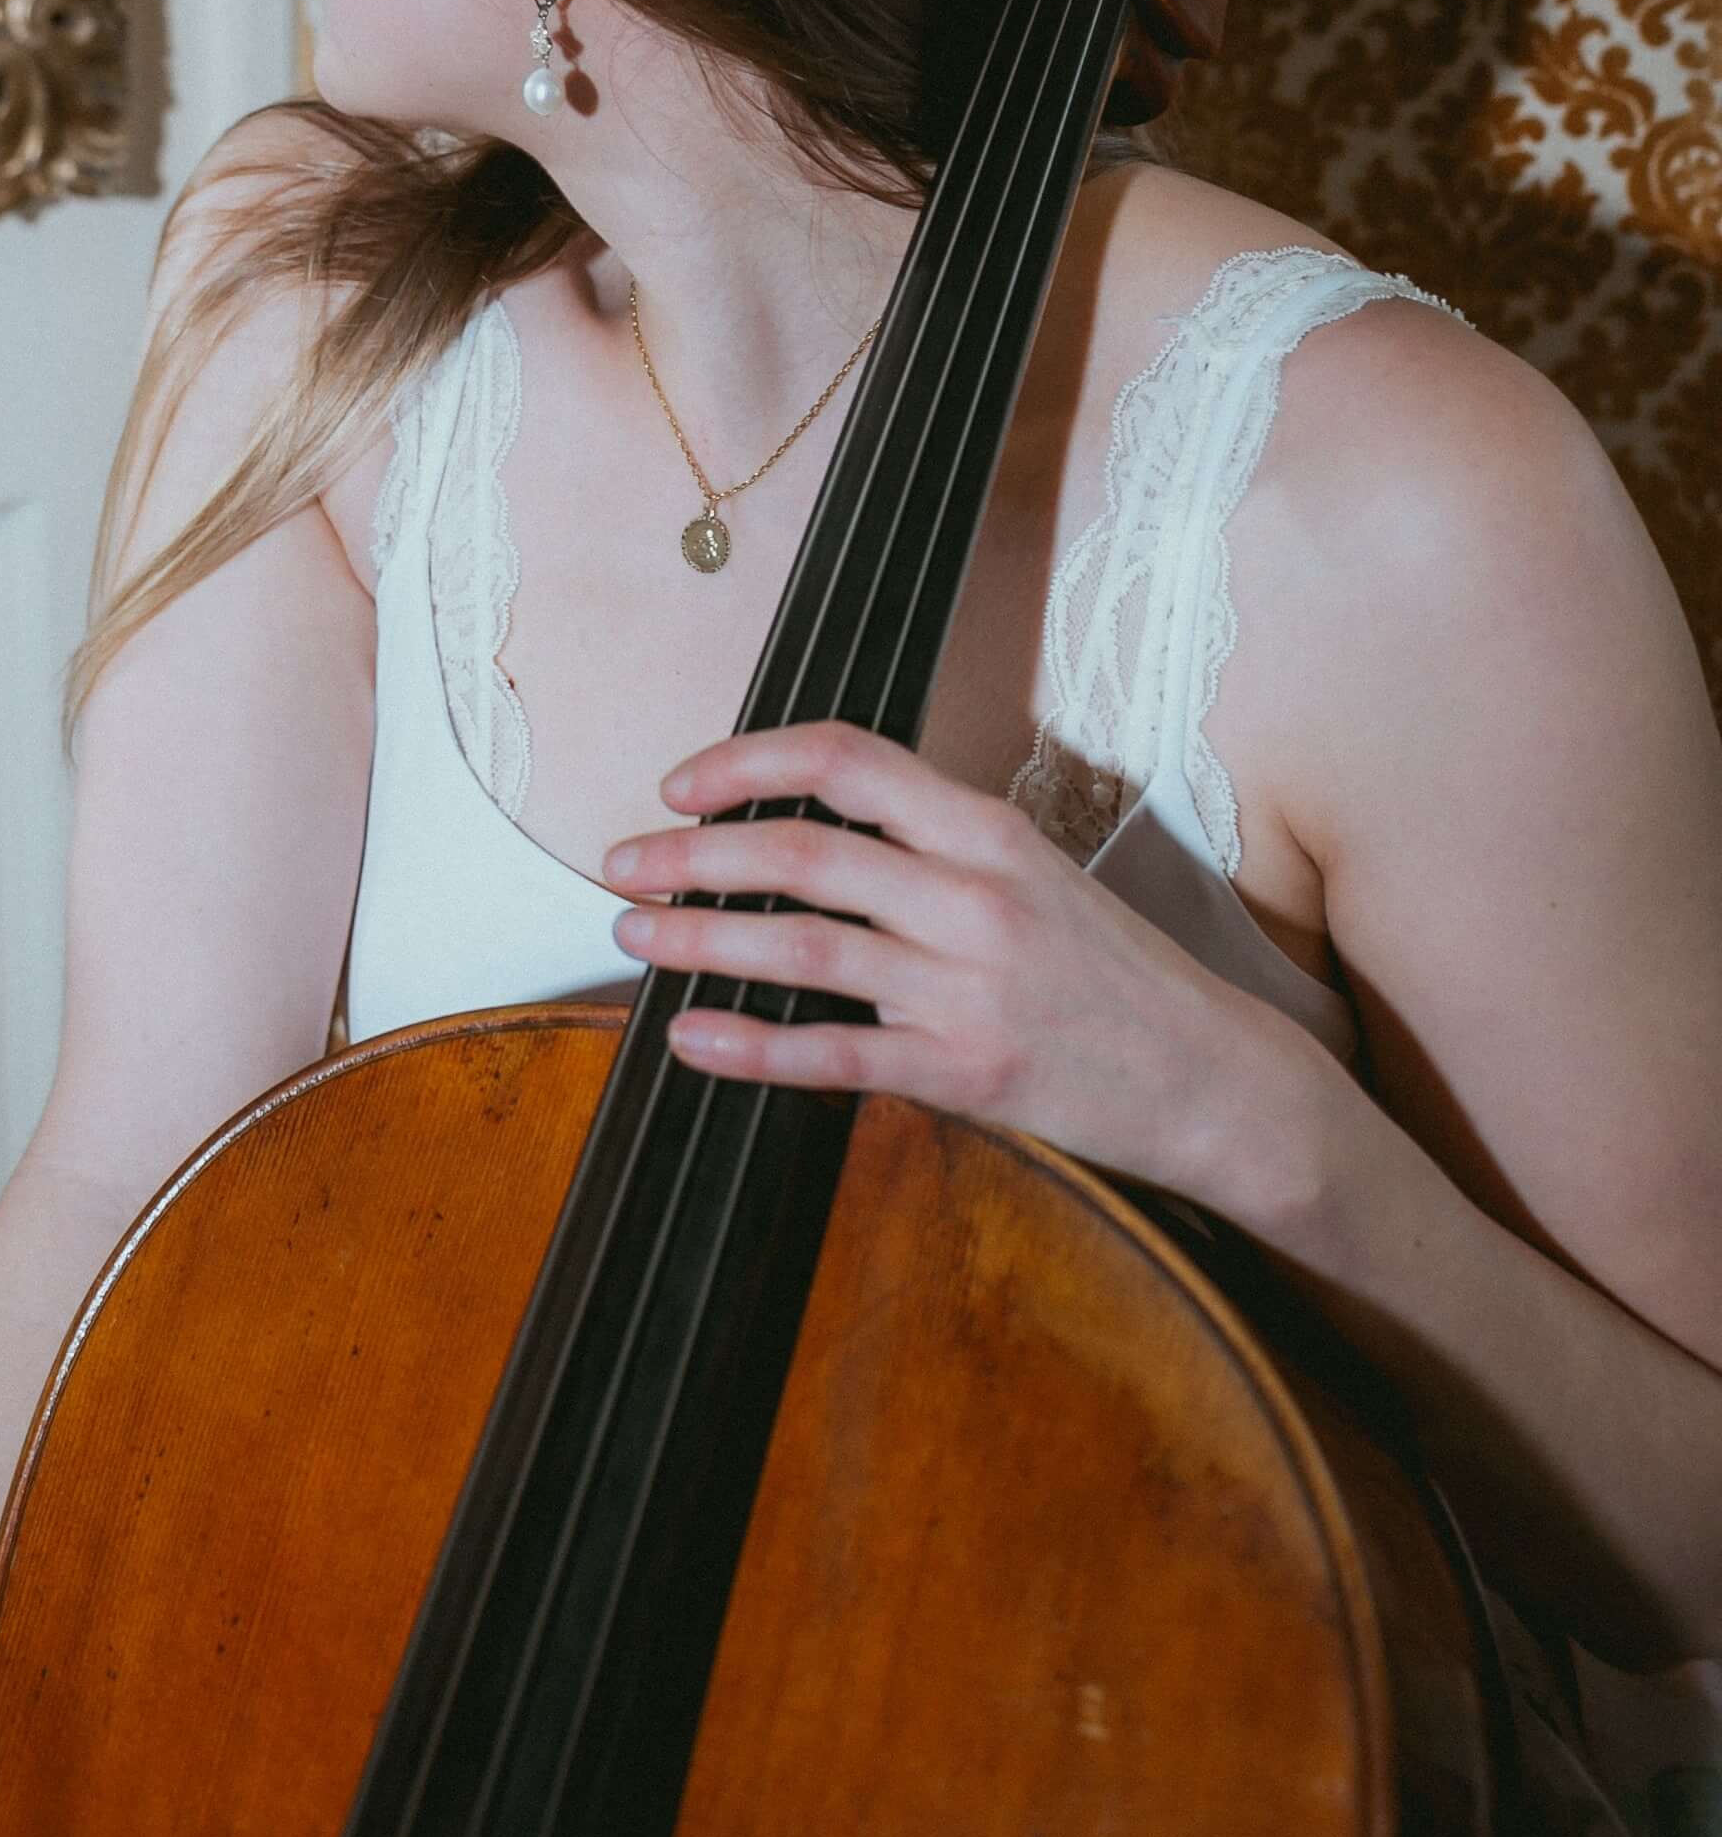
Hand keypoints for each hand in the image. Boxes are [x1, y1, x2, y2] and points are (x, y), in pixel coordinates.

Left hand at [602, 722, 1316, 1211]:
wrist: (1215, 1077)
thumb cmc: (1114, 973)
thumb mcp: (1036, 872)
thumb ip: (935, 844)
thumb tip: (813, 825)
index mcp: (989, 829)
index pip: (848, 759)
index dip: (748, 760)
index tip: (681, 783)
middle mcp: (975, 896)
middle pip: (804, 851)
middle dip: (691, 852)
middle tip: (620, 859)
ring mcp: (969, 988)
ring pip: (803, 945)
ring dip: (699, 938)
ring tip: (634, 934)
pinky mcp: (967, 1074)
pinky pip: (835, 1053)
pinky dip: (751, 1046)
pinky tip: (690, 1035)